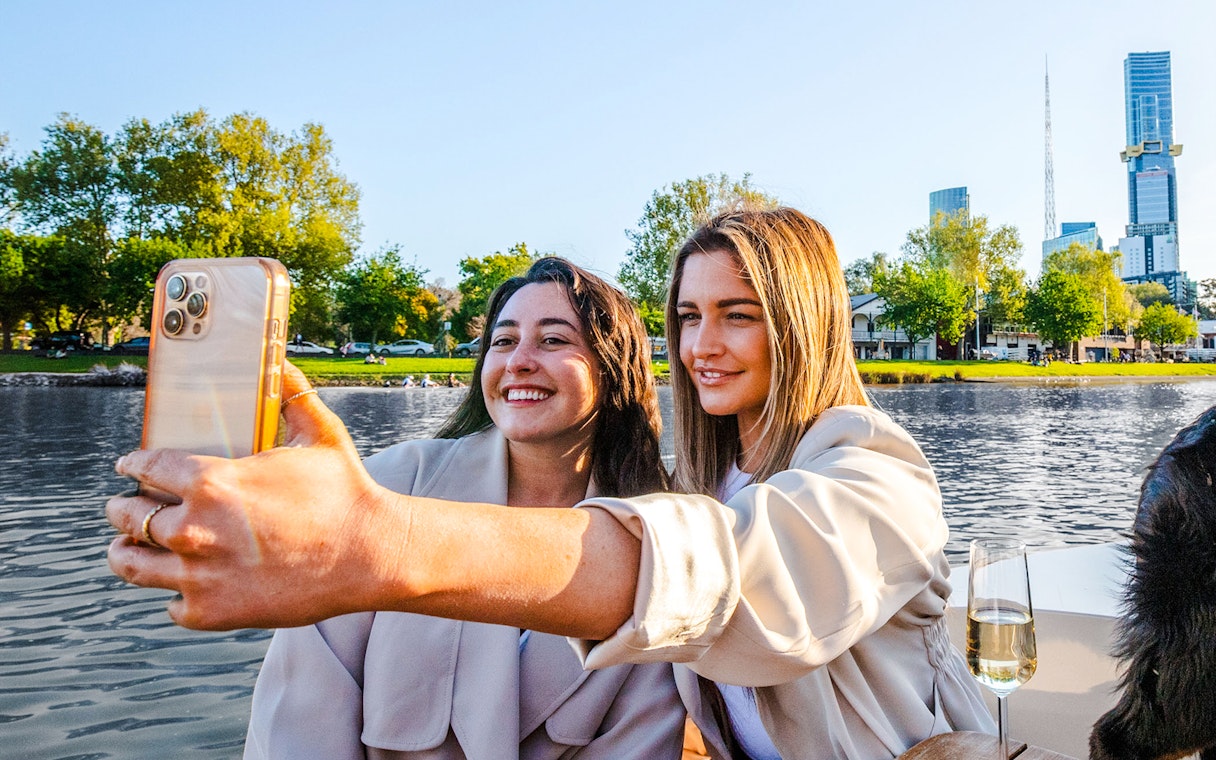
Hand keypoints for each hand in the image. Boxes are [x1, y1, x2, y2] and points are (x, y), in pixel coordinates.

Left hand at [105, 362, 408, 629]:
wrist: (371, 556)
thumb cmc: (347, 493)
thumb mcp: (320, 434)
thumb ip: (291, 393)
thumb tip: (279, 357)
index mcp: (210, 481)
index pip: (144, 468)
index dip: (132, 465)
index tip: (127, 467)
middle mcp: (193, 529)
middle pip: (128, 516)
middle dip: (122, 508)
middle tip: (124, 508)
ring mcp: (197, 575)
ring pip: (132, 563)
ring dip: (126, 552)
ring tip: (126, 548)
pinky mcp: (209, 612)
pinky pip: (170, 604)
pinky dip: (175, 593)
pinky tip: (183, 583)